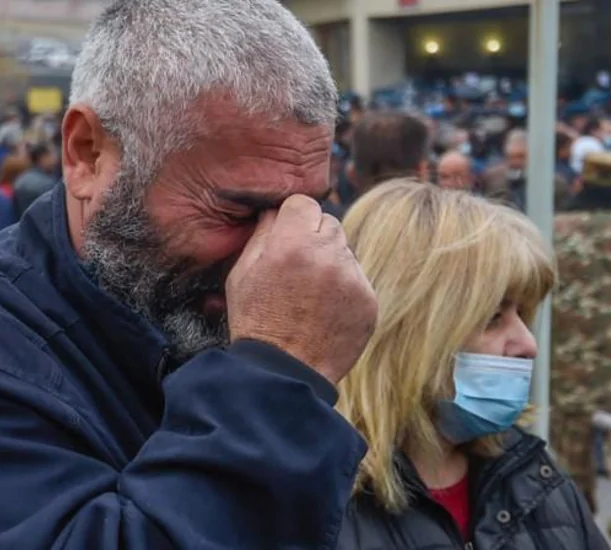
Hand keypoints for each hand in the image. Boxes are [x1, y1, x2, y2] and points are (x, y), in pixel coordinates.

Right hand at [226, 195, 377, 385]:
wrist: (284, 374)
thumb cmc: (256, 322)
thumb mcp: (241, 274)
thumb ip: (261, 234)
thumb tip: (275, 210)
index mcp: (292, 244)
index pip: (304, 202)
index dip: (293, 218)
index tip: (287, 235)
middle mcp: (328, 255)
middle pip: (329, 223)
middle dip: (314, 238)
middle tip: (297, 268)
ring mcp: (353, 279)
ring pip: (345, 251)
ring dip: (331, 263)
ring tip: (309, 295)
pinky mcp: (369, 301)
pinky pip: (357, 280)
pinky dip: (345, 290)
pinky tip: (324, 311)